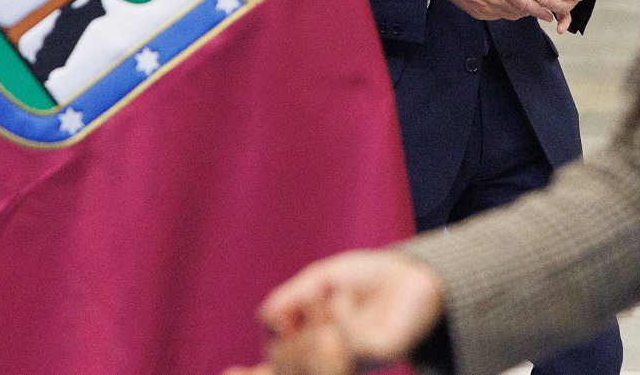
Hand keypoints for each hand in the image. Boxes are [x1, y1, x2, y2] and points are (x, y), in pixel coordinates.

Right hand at [221, 250, 443, 374]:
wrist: (411, 274)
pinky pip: (342, 344)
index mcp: (303, 349)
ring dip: (310, 329)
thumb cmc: (364, 279)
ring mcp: (347, 365)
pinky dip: (337, 314)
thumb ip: (289, 300)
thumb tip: (267, 321)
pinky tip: (344, 300)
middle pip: (282, 365)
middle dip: (289, 333)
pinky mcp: (372, 357)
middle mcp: (322, 363)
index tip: (229, 373)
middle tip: (313, 299)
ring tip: (326, 302)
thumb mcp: (319, 280)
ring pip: (307, 364)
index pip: (271, 373)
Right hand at [427, 0, 556, 24]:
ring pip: (509, 16)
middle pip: (519, 12)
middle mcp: (494, 1)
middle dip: (531, 11)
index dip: (539, 11)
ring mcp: (485, 10)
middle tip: (540, 5)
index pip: (524, 4)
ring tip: (524, 3)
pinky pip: (498, 16)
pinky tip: (505, 2)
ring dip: (519, 12)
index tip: (550, 15)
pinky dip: (506, 12)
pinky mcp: (478, 13)